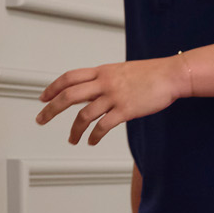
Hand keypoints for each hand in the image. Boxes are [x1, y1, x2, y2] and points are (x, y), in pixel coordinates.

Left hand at [36, 56, 190, 144]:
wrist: (171, 75)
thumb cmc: (151, 74)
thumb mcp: (122, 71)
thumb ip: (105, 80)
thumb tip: (91, 93)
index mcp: (102, 71)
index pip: (69, 78)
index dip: (53, 88)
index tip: (43, 98)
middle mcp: (104, 83)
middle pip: (69, 96)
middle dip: (51, 109)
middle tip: (41, 119)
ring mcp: (114, 96)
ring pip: (84, 115)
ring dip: (74, 130)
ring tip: (72, 139)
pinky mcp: (126, 110)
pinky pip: (103, 126)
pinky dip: (94, 136)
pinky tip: (91, 141)